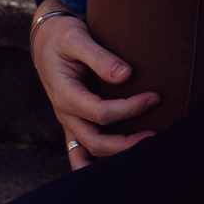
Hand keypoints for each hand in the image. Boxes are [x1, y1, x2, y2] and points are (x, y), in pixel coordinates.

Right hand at [29, 8, 159, 169]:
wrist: (45, 39)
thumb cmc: (63, 36)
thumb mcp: (77, 37)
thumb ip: (99, 57)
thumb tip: (126, 76)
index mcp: (65, 94)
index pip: (101, 113)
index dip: (130, 109)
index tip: (155, 98)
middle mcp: (65, 114)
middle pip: (97, 142)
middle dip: (128, 143)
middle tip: (158, 134)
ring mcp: (69, 122)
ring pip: (90, 153)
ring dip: (116, 157)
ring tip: (145, 151)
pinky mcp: (74, 123)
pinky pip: (81, 154)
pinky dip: (96, 166)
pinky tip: (118, 168)